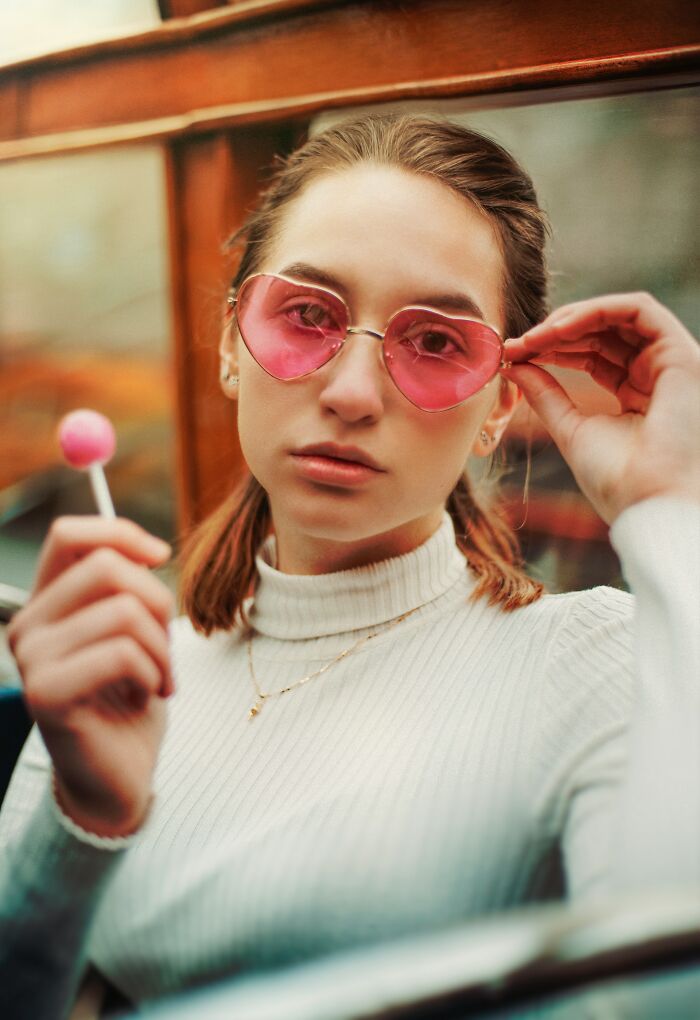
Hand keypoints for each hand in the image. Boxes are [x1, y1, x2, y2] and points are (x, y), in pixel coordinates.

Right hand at [6, 517, 174, 836]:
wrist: (119, 776)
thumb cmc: (130, 699)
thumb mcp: (134, 631)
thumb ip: (126, 589)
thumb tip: (148, 548)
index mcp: (48, 602)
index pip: (69, 534)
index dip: (121, 533)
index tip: (162, 556)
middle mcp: (28, 625)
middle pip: (106, 566)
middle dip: (158, 600)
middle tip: (167, 644)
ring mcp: (31, 660)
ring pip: (122, 611)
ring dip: (161, 647)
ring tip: (161, 677)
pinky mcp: (47, 694)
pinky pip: (120, 653)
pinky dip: (152, 672)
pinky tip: (147, 695)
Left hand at [502, 292, 699, 524]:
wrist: (648, 503)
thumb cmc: (616, 480)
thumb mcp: (571, 428)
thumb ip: (546, 394)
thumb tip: (514, 365)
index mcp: (637, 396)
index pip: (593, 355)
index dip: (552, 349)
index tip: (513, 356)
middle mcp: (658, 375)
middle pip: (604, 333)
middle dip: (554, 333)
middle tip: (516, 345)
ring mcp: (672, 362)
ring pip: (620, 315)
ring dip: (571, 319)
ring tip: (533, 338)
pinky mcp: (681, 353)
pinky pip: (638, 310)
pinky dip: (596, 310)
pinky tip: (558, 330)